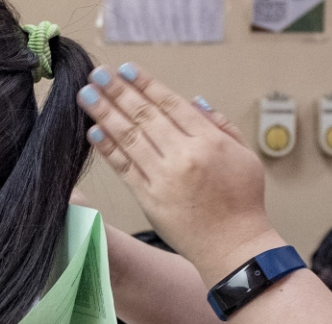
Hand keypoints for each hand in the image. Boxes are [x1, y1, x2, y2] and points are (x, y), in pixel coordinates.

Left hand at [76, 63, 282, 283]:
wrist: (233, 247)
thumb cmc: (242, 202)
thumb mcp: (244, 155)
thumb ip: (219, 125)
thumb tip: (194, 101)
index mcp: (209, 141)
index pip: (171, 104)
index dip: (146, 84)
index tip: (126, 69)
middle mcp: (184, 156)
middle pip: (145, 116)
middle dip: (118, 92)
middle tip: (97, 73)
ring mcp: (164, 178)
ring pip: (129, 138)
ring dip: (105, 114)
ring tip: (87, 95)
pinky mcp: (149, 199)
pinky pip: (124, 167)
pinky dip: (108, 148)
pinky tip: (93, 131)